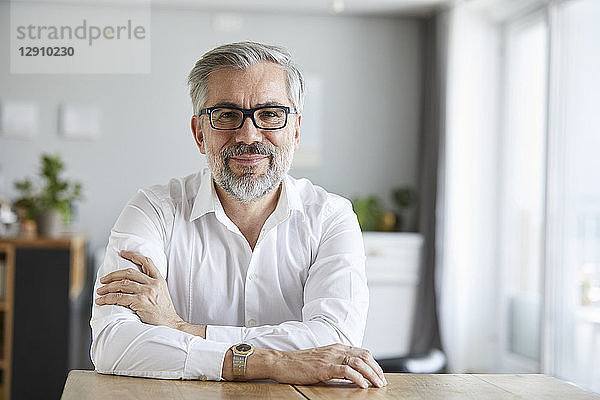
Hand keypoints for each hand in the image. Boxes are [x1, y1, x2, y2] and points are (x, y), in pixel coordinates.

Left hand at [95, 250, 183, 328]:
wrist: (170, 324)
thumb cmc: (164, 311)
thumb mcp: (162, 292)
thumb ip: (151, 284)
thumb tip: (134, 281)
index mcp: (159, 279)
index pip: (146, 261)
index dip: (133, 255)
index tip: (122, 253)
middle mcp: (153, 283)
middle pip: (128, 272)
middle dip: (113, 275)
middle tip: (103, 279)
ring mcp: (146, 292)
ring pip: (121, 284)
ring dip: (107, 287)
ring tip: (100, 291)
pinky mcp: (140, 302)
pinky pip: (119, 297)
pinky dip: (108, 299)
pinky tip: (102, 301)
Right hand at [267, 344, 386, 388]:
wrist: (282, 362)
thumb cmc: (299, 363)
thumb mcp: (322, 359)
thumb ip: (336, 362)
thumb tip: (351, 373)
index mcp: (336, 347)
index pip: (362, 352)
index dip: (374, 364)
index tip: (379, 376)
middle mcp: (335, 350)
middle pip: (364, 356)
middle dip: (377, 370)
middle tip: (382, 383)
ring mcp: (330, 357)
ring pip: (358, 362)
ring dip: (371, 375)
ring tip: (377, 385)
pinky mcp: (324, 367)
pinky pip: (346, 371)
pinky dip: (358, 378)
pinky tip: (363, 385)